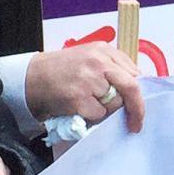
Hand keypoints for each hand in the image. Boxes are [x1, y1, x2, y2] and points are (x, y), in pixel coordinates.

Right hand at [24, 45, 145, 131]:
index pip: (134, 73)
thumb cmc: (62, 70)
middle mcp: (98, 62)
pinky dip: (93, 117)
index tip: (140, 106)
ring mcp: (88, 80)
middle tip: (137, 124)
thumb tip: (136, 88)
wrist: (33, 78)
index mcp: (103, 50)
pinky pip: (99, 115)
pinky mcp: (79, 98)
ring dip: (106, 110)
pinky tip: (80, 108)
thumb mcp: (89, 58)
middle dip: (137, 108)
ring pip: (114, 104)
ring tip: (88, 103)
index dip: (140, 92)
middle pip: (131, 87)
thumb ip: (112, 68)